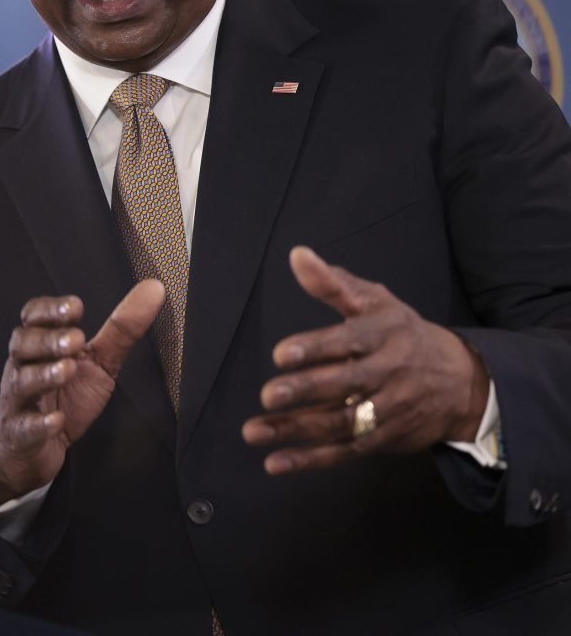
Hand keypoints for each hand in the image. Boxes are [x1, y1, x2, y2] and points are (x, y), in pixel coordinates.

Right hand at [0, 280, 161, 506]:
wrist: (35, 447)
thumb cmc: (65, 396)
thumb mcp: (98, 361)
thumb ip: (121, 328)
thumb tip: (154, 289)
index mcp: (41, 345)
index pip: (35, 316)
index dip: (51, 309)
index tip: (76, 307)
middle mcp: (24, 366)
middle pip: (23, 343)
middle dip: (48, 339)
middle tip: (76, 339)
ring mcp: (19, 400)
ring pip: (21, 382)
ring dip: (43, 375)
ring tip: (67, 370)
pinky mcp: (21, 433)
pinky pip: (25, 427)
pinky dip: (40, 423)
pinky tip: (56, 419)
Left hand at [242, 246, 489, 474]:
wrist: (464, 382)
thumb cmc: (405, 334)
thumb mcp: (376, 302)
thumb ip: (333, 284)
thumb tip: (297, 255)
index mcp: (383, 335)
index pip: (347, 342)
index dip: (315, 348)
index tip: (281, 354)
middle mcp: (388, 374)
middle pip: (345, 385)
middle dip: (306, 391)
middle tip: (268, 395)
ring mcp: (387, 410)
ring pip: (339, 423)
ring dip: (295, 430)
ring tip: (254, 431)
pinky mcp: (384, 439)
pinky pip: (344, 452)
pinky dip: (310, 459)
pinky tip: (275, 462)